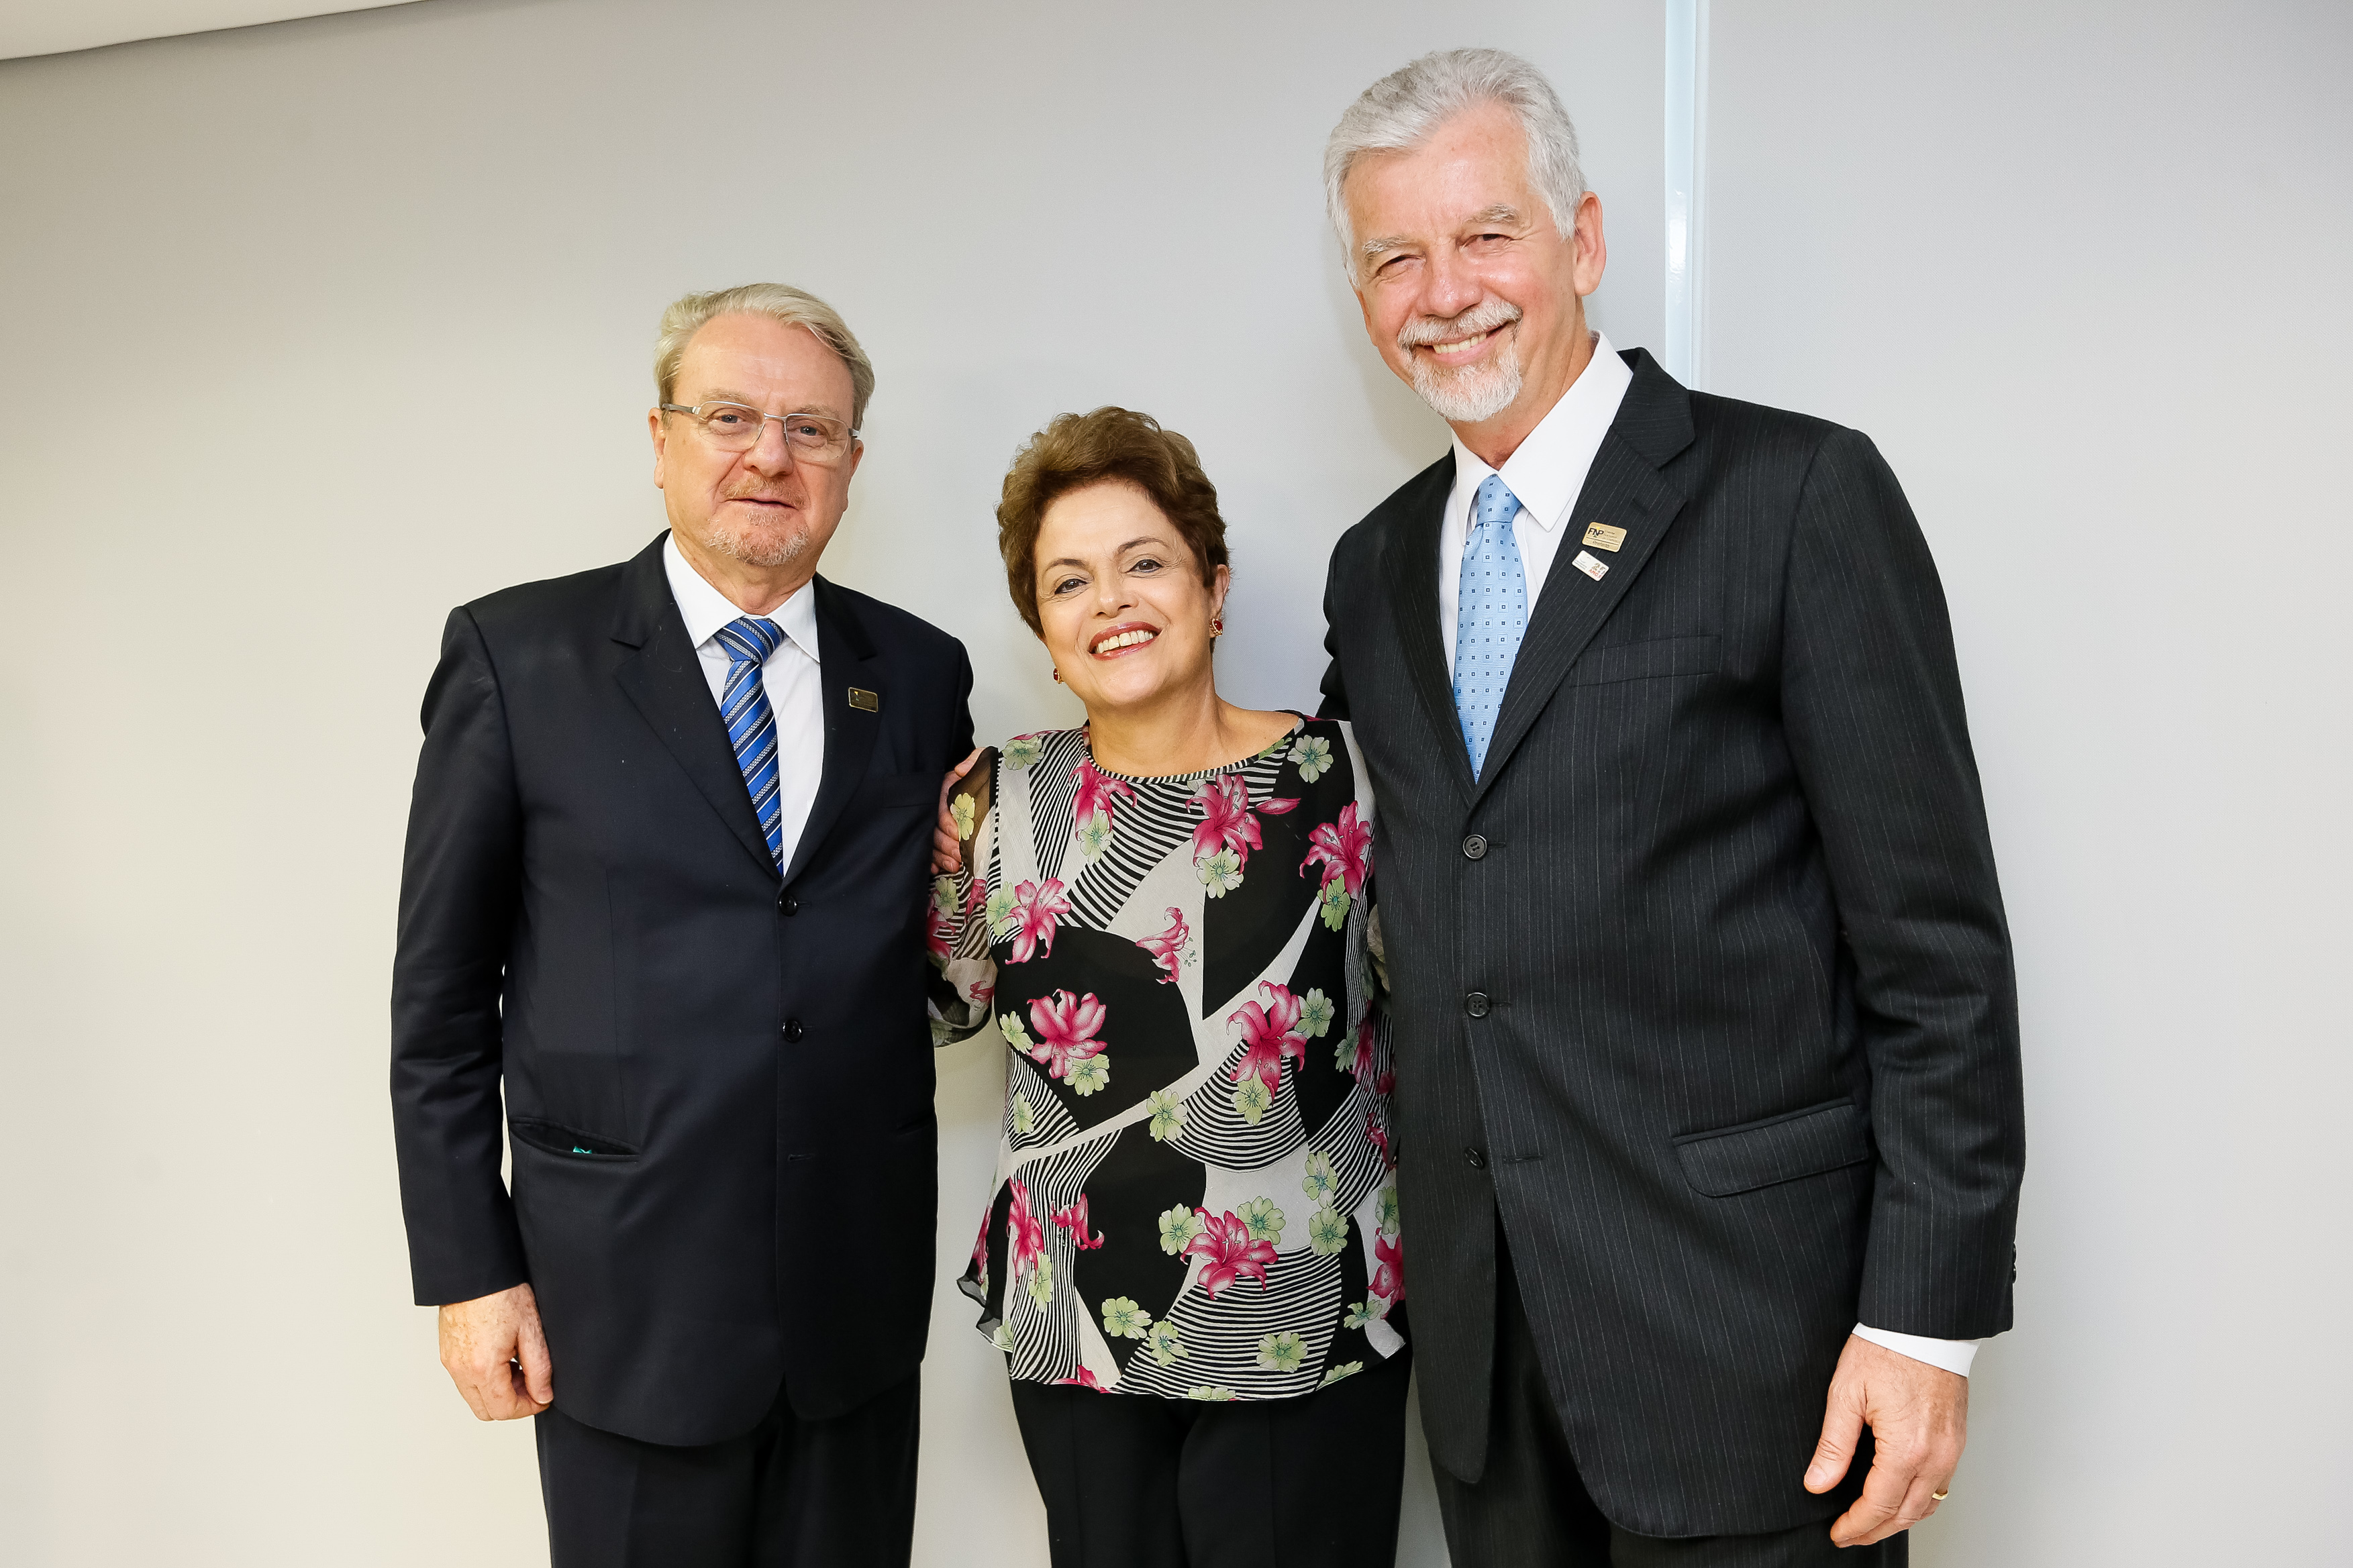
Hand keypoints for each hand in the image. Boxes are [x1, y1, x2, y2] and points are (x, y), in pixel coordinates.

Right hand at [437, 1282, 552, 1420]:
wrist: (475, 1271)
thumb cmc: (502, 1293)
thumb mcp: (532, 1330)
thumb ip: (540, 1369)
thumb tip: (543, 1395)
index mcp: (483, 1367)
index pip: (504, 1410)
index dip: (529, 1408)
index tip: (543, 1395)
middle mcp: (461, 1369)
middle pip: (486, 1411)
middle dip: (512, 1404)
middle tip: (531, 1381)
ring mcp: (450, 1363)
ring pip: (474, 1398)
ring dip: (498, 1392)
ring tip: (517, 1365)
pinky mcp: (446, 1354)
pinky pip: (465, 1381)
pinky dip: (484, 1380)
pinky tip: (502, 1358)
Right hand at [931, 749, 980, 873]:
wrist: (994, 788)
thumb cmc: (988, 778)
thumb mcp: (985, 763)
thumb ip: (976, 760)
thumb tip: (961, 770)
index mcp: (947, 788)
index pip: (939, 805)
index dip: (946, 821)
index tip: (958, 834)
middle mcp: (939, 805)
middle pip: (933, 826)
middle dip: (945, 843)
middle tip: (959, 855)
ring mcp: (938, 822)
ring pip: (931, 840)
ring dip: (940, 855)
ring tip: (955, 864)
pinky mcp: (941, 836)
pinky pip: (930, 850)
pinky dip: (933, 861)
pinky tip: (938, 869)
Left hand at [1804, 1333, 1966, 1546]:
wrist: (1923, 1325)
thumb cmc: (1886, 1350)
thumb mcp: (1846, 1394)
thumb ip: (1834, 1445)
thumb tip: (1818, 1483)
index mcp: (1906, 1448)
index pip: (1879, 1505)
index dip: (1856, 1525)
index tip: (1838, 1532)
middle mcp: (1936, 1456)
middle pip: (1907, 1514)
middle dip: (1875, 1531)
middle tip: (1850, 1535)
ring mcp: (1951, 1450)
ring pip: (1929, 1505)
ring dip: (1900, 1521)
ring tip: (1871, 1524)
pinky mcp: (1957, 1440)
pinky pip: (1942, 1486)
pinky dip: (1920, 1502)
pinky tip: (1900, 1498)